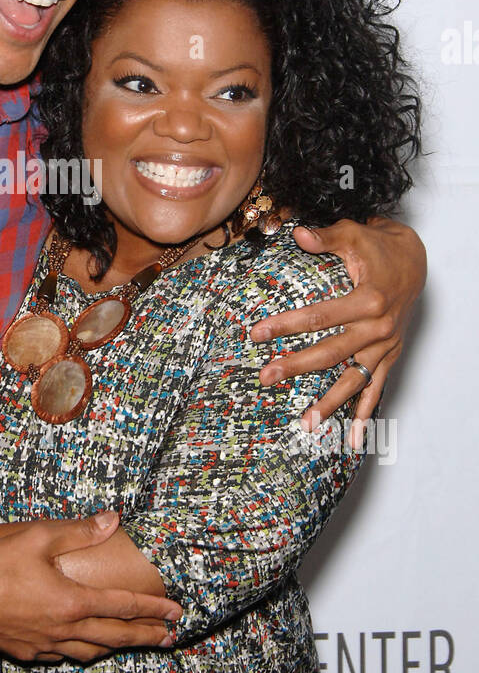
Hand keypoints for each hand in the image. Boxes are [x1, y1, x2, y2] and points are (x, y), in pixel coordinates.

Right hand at [0, 513, 181, 663]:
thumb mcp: (38, 537)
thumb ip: (79, 531)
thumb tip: (113, 519)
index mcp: (73, 602)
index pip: (125, 608)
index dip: (154, 609)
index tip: (176, 613)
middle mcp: (64, 629)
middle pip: (115, 637)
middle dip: (145, 637)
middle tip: (168, 638)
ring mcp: (44, 645)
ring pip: (90, 651)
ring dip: (115, 647)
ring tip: (130, 643)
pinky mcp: (25, 652)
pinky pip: (62, 656)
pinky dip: (80, 650)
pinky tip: (79, 646)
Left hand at [250, 218, 425, 448]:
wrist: (415, 261)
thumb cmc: (379, 246)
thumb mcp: (353, 233)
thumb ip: (325, 237)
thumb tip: (298, 234)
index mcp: (369, 299)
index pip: (319, 316)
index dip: (286, 324)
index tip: (257, 333)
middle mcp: (379, 327)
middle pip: (332, 352)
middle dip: (297, 366)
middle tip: (266, 376)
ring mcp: (386, 345)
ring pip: (354, 380)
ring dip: (330, 403)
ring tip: (305, 425)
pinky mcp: (390, 355)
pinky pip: (377, 388)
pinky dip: (366, 414)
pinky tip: (355, 439)